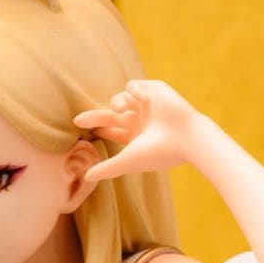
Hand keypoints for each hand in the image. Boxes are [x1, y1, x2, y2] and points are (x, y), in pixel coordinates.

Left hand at [73, 80, 203, 182]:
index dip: (100, 130)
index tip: (82, 130)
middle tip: (78, 120)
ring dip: (116, 103)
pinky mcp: (154, 90)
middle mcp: (141, 120)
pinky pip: (132, 84)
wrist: (186, 137)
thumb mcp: (127, 161)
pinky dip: (133, 91)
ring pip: (120, 98)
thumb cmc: (158, 152)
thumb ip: (106, 168)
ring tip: (121, 110)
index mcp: (136, 136)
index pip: (113, 130)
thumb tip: (85, 178)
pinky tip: (143, 100)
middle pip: (111, 115)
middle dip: (95, 117)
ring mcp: (147, 105)